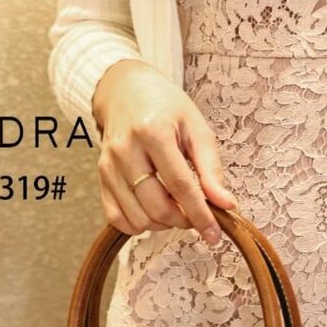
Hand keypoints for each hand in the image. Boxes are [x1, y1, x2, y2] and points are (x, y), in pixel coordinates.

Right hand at [93, 59, 236, 243]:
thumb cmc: (165, 108)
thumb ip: (211, 168)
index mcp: (154, 132)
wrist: (125, 91)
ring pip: (138, 218)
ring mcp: (109, 166)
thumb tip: (226, 205)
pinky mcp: (101, 177)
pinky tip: (152, 211)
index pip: (180, 185)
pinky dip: (138, 224)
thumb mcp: (196, 128)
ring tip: (175, 209)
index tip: (214, 234)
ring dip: (163, 224)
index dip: (200, 214)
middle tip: (196, 215)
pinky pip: (117, 218)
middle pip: (157, 206)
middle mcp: (126, 150)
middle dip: (183, 220)